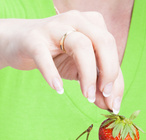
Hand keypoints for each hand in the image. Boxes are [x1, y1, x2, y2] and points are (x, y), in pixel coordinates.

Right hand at [0, 11, 123, 112]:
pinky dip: (52, 74)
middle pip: (103, 42)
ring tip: (87, 96)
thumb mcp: (81, 69)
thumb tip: (111, 105)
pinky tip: (58, 89)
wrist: (21, 43)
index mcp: (93, 25)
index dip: (116, 81)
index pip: (112, 52)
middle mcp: (77, 20)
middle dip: (109, 72)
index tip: (114, 104)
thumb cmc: (56, 55)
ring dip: (88, 75)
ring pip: (80, 45)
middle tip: (103, 95)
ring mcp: (54, 27)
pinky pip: (44, 55)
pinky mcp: (34, 39)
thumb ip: (98, 84)